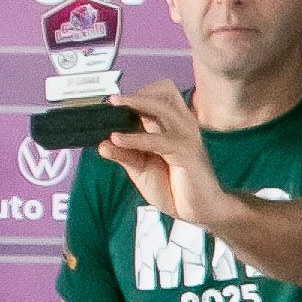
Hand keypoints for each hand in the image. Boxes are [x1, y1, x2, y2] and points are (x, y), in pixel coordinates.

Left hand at [96, 81, 224, 226]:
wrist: (200, 211)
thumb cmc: (176, 189)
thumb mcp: (142, 170)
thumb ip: (124, 155)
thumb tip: (102, 143)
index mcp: (174, 125)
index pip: (159, 94)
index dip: (137, 94)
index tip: (113, 103)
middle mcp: (182, 125)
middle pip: (164, 90)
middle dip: (137, 92)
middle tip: (113, 102)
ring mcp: (186, 136)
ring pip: (161, 107)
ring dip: (135, 103)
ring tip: (114, 107)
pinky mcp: (186, 152)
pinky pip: (156, 139)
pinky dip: (133, 138)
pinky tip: (117, 139)